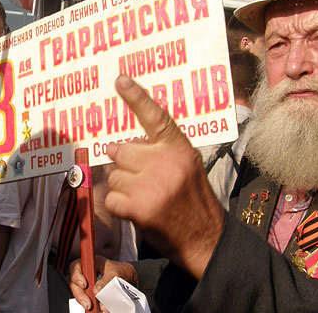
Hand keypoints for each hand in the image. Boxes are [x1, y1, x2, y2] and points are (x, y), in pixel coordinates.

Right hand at [69, 255, 136, 311]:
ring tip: (95, 308)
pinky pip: (87, 301)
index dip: (76, 275)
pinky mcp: (92, 296)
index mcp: (92, 263)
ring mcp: (89, 285)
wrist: (130, 281)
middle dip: (80, 294)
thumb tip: (96, 291)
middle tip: (88, 304)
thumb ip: (107, 280)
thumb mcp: (117, 273)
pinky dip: (92, 307)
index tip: (84, 285)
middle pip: (75, 283)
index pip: (77, 266)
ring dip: (85, 302)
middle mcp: (88, 274)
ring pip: (80, 294)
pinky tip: (98, 309)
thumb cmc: (123, 272)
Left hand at [105, 75, 224, 279]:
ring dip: (123, 186)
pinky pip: (112, 197)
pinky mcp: (139, 207)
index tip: (120, 80)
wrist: (205, 236)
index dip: (136, 97)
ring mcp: (151, 184)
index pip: (155, 116)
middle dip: (124, 163)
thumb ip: (160, 150)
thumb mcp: (186, 164)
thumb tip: (125, 143)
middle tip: (140, 176)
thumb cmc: (193, 197)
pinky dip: (120, 206)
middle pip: (121, 149)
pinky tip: (137, 210)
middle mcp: (165, 161)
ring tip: (144, 196)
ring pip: (114, 175)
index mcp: (179, 148)